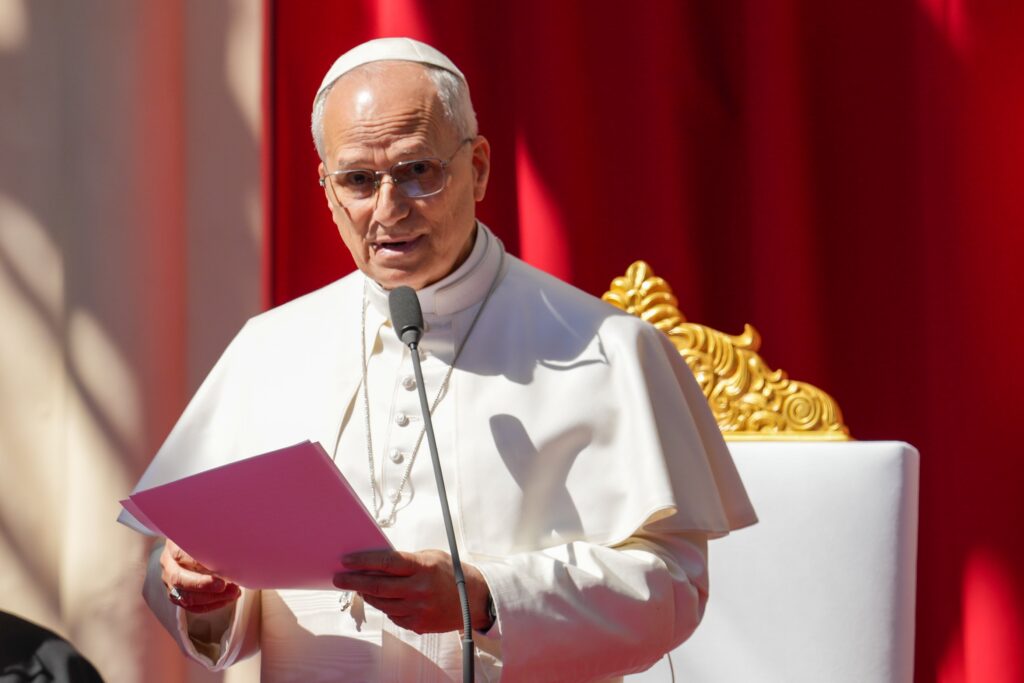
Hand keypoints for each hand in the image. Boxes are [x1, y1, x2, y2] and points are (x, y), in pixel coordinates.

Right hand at [160, 539, 240, 612]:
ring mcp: (170, 581)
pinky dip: (210, 605)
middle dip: (204, 585)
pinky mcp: (176, 594)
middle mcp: (168, 564)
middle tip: (225, 585)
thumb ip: (214, 538)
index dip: (198, 562)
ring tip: (233, 593)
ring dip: (211, 598)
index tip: (218, 565)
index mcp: (172, 544)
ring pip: (185, 596)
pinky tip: (226, 600)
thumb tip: (234, 547)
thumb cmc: (203, 536)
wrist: (190, 543)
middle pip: (179, 579)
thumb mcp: (206, 530)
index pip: (180, 554)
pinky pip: (191, 606)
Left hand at [333, 549, 490, 633]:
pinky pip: (392, 615)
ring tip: (359, 587)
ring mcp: (418, 609)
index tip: (346, 561)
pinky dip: (384, 606)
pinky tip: (382, 599)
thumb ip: (405, 560)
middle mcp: (419, 589)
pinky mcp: (418, 624)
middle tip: (339, 578)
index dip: (363, 561)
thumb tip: (376, 562)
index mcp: (422, 567)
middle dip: (353, 581)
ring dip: (366, 594)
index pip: (386, 562)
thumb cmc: (449, 572)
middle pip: (377, 586)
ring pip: (381, 603)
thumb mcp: (430, 557)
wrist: (473, 600)